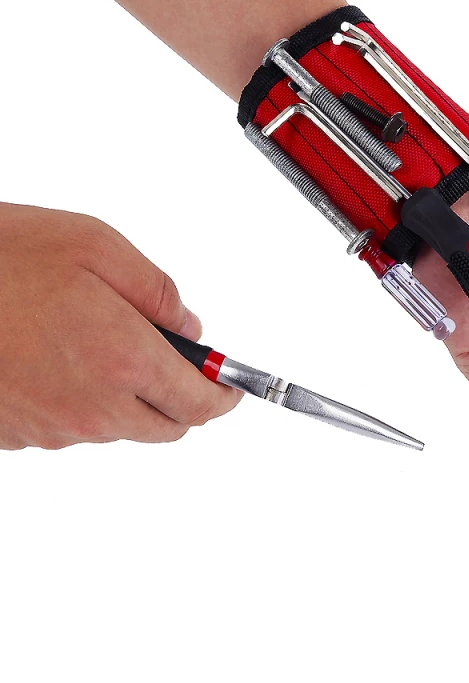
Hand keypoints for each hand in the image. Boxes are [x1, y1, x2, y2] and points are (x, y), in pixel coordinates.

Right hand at [0, 203, 240, 449]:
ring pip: (118, 426)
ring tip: (94, 340)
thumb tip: (190, 329)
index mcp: (123, 359)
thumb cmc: (0, 258)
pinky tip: (58, 358)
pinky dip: (82, 400)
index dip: (223, 395)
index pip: (199, 403)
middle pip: (166, 426)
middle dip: (179, 397)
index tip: (231, 386)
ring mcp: (52, 428)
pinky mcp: (18, 434)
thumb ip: (158, 293)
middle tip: (167, 357)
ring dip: (127, 395)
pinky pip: (71, 426)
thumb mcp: (98, 247)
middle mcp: (92, 407)